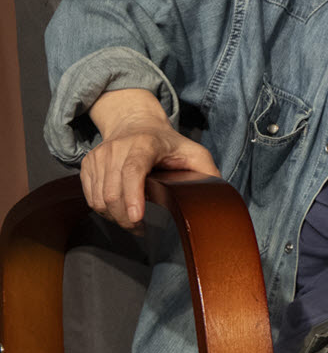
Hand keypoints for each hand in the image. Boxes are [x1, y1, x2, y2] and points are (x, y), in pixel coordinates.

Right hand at [80, 90, 219, 230]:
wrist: (134, 123)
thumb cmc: (167, 143)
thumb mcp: (193, 151)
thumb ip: (207, 171)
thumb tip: (215, 195)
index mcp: (144, 144)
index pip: (133, 170)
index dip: (133, 196)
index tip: (138, 218)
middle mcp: (117, 148)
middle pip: (114, 192)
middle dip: (126, 218)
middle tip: (141, 229)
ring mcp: (99, 156)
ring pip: (100, 198)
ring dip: (115, 217)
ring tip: (133, 223)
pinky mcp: (88, 164)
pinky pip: (90, 197)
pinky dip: (104, 210)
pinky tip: (119, 213)